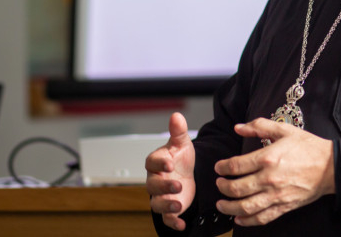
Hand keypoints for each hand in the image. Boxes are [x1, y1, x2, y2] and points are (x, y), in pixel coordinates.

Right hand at [145, 112, 195, 230]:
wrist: (189, 174)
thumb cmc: (181, 158)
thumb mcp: (182, 143)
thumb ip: (178, 131)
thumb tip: (176, 115)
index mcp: (156, 163)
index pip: (152, 163)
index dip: (159, 164)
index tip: (169, 164)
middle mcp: (155, 180)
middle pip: (153, 185)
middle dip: (164, 186)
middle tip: (178, 184)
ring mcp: (162, 195)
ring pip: (157, 203)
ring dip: (166, 205)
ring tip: (178, 205)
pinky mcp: (169, 208)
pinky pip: (167, 218)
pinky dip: (173, 222)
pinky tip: (181, 223)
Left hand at [213, 118, 334, 226]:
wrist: (331, 166)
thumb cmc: (308, 147)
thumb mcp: (284, 130)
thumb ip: (260, 126)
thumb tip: (239, 127)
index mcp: (268, 158)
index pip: (236, 166)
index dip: (223, 167)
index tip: (219, 167)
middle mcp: (269, 178)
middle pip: (237, 188)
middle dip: (222, 187)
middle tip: (218, 184)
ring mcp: (277, 195)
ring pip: (246, 206)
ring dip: (229, 207)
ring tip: (222, 204)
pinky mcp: (284, 206)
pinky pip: (262, 218)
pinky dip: (248, 221)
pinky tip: (239, 219)